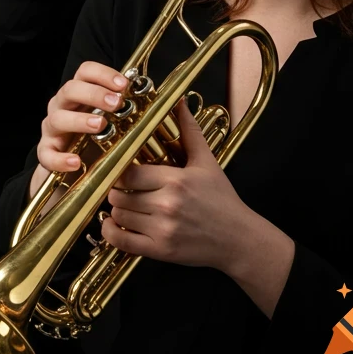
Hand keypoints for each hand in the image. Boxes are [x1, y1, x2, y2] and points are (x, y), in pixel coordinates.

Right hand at [31, 61, 129, 193]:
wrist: (76, 167)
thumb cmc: (97, 138)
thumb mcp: (112, 120)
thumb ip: (127, 109)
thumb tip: (158, 97)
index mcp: (79, 93)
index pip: (85, 72)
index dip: (103, 74)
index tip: (124, 84)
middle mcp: (62, 106)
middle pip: (70, 89)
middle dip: (94, 94)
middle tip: (116, 103)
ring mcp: (52, 129)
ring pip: (57, 119)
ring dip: (79, 120)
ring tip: (100, 125)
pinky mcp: (46, 152)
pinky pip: (47, 154)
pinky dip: (60, 158)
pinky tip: (76, 162)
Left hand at [100, 99, 250, 270]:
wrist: (240, 240)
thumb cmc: (222, 200)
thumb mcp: (207, 163)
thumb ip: (189, 132)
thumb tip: (179, 102)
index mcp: (175, 180)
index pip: (128, 172)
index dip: (119, 171)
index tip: (122, 171)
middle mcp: (167, 204)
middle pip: (118, 193)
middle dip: (117, 191)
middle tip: (125, 190)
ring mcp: (163, 229)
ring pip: (118, 214)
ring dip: (117, 210)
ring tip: (127, 206)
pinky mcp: (161, 250)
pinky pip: (121, 241)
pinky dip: (112, 233)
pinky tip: (115, 225)